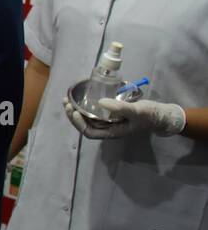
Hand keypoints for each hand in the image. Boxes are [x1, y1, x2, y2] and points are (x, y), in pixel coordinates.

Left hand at [63, 94, 185, 139]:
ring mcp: (110, 122)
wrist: (163, 114)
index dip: (79, 124)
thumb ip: (120, 108)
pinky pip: (96, 112)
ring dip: (78, 109)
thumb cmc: (150, 115)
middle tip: (66, 101)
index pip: (90, 132)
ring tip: (69, 99)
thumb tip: (100, 103)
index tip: (73, 111)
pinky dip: (87, 105)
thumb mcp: (136, 111)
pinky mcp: (113, 114)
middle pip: (86, 125)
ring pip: (89, 118)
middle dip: (74, 115)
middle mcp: (109, 128)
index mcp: (113, 132)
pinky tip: (83, 97)